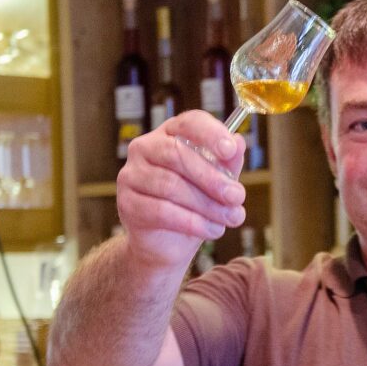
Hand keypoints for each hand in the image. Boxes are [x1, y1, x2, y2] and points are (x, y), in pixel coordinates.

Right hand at [116, 110, 246, 270]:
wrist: (170, 243)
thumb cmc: (195, 205)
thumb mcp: (218, 183)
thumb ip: (228, 163)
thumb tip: (240, 142)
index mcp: (170, 134)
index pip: (188, 122)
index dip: (210, 133)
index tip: (230, 150)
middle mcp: (145, 148)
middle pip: (178, 154)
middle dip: (213, 178)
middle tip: (237, 196)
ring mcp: (132, 175)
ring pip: (171, 185)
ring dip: (208, 205)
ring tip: (231, 218)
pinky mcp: (127, 203)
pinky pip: (162, 211)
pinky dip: (193, 222)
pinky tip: (213, 229)